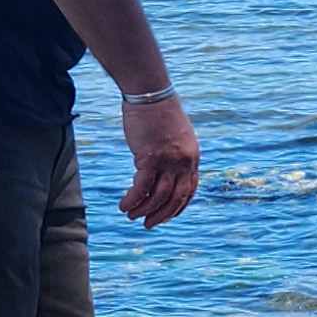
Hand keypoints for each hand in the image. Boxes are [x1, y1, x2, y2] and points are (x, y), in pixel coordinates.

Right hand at [118, 89, 199, 228]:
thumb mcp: (175, 135)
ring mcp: (168, 161)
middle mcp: (184, 162)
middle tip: (149, 223)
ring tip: (132, 215)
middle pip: (176, 198)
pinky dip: (132, 200)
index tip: (168, 214)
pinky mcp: (149, 158)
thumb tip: (160, 169)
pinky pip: (141, 188)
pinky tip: (124, 205)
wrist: (150, 92)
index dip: (178, 206)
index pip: (190, 189)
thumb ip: (173, 154)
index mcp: (192, 156)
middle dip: (162, 215)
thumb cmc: (158, 110)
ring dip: (144, 210)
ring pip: (159, 196)